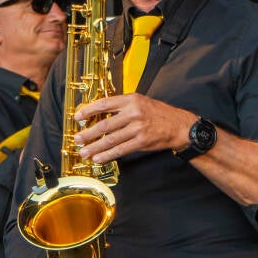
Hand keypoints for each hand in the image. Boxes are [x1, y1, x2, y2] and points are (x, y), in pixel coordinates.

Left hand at [73, 94, 191, 161]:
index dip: (88, 111)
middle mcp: (133, 113)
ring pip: (110, 139)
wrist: (179, 126)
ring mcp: (137, 128)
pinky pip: (120, 150)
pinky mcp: (141, 142)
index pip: (104, 104)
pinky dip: (107, 155)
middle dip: (88, 133)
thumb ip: (123, 107)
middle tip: (77, 139)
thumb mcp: (141, 102)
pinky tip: (99, 158)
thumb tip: (101, 115)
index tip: (78, 117)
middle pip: (105, 124)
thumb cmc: (159, 114)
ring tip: (84, 152)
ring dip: (95, 147)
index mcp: (131, 100)